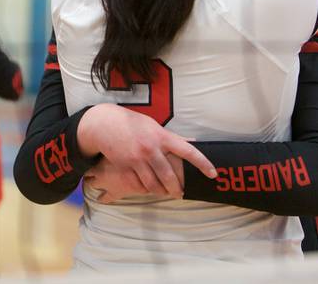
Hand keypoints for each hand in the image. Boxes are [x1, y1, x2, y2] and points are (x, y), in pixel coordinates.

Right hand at [78, 104, 214, 198]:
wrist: (105, 124)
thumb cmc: (132, 124)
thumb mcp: (154, 126)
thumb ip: (172, 137)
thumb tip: (192, 142)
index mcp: (162, 136)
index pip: (188, 151)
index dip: (202, 163)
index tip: (212, 173)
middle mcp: (152, 148)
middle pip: (170, 176)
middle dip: (177, 188)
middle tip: (181, 193)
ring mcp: (138, 159)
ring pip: (154, 184)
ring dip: (162, 191)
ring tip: (166, 192)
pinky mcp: (126, 167)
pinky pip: (140, 184)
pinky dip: (146, 189)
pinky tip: (149, 188)